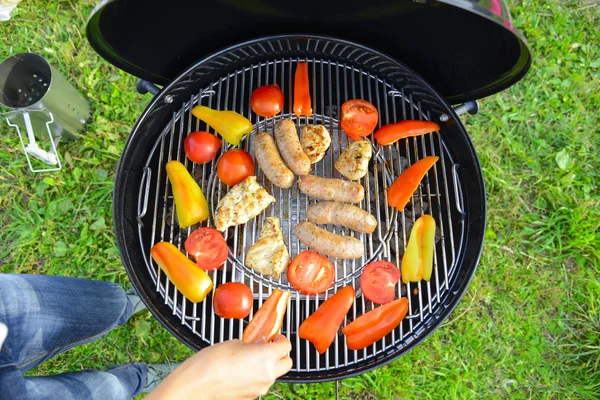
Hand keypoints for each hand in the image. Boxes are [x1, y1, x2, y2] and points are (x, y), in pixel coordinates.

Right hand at [146, 335, 292, 399]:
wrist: (197, 384)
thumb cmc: (212, 362)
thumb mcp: (235, 343)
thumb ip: (253, 343)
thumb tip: (260, 343)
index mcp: (266, 357)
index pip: (286, 346)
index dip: (280, 339)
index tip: (274, 336)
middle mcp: (267, 374)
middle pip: (287, 362)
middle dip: (280, 353)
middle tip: (269, 346)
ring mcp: (260, 387)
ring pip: (275, 374)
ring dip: (269, 365)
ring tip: (252, 358)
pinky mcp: (252, 396)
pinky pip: (262, 383)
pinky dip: (258, 375)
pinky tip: (243, 370)